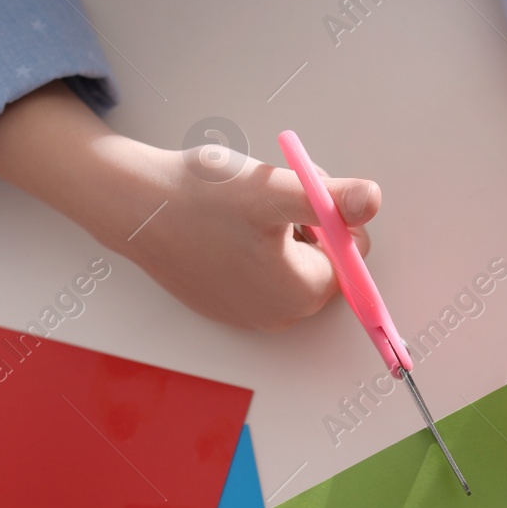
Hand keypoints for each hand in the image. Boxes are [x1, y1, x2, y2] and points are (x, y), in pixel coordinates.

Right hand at [122, 142, 380, 330]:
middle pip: (324, 258)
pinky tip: (225, 224)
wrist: (132, 205)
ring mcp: (248, 315)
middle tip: (271, 194)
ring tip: (245, 206)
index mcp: (301, 295)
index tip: (296, 193)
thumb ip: (330, 199)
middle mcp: (279, 317)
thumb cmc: (201, 198)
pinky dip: (254, 243)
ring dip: (282, 229)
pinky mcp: (224, 304)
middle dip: (308, 222)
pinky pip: (260, 271)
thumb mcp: (275, 190)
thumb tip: (373, 198)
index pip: (350, 251)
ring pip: (292, 261)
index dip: (328, 213)